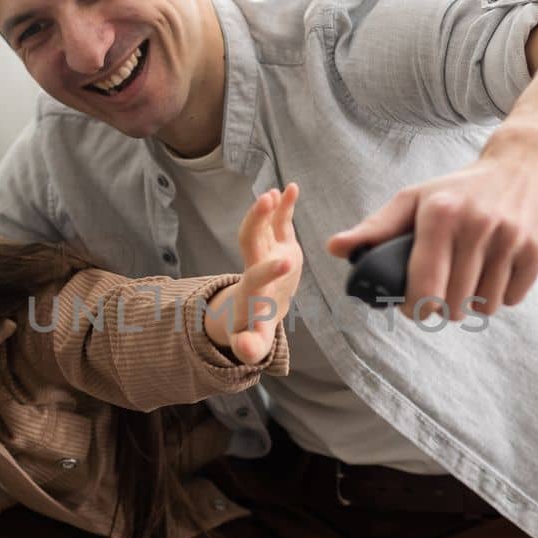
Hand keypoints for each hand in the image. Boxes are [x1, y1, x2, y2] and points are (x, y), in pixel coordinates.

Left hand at [215, 183, 301, 362]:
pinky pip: (280, 223)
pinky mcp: (279, 246)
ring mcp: (267, 253)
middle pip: (252, 241)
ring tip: (276, 192)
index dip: (269, 270)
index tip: (284, 263)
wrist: (254, 313)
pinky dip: (285, 206)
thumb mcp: (252, 344)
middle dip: (257, 221)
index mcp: (255, 290)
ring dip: (269, 209)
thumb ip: (249, 348)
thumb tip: (244, 350)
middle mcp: (258, 266)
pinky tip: (292, 187)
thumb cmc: (253, 330)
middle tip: (265, 201)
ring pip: (263, 226)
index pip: (258, 277)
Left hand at [326, 139, 537, 321]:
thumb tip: (334, 248)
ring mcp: (510, 239)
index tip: (414, 304)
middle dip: (445, 306)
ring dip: (474, 303)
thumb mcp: (416, 199)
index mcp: (440, 215)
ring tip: (471, 279)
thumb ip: (376, 228)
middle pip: (453, 305)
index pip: (423, 289)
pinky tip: (497, 272)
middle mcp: (477, 226)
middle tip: (444, 290)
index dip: (415, 308)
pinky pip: (512, 300)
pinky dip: (502, 296)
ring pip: (484, 307)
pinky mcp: (537, 250)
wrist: (528, 162)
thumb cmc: (462, 188)